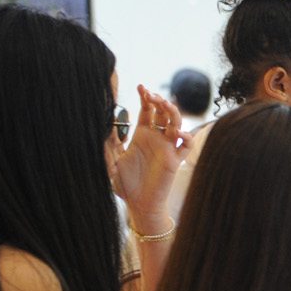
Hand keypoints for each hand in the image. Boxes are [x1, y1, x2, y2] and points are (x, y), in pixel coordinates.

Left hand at [117, 85, 190, 220]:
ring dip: (172, 112)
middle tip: (151, 96)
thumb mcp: (112, 162)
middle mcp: (156, 139)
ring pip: (176, 123)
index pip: (147, 111)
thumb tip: (104, 127)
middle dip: (159, 100)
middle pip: (162, 112)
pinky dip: (186, 137)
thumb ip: (109, 146)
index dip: (145, 97)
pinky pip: (185, 146)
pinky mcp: (175, 160)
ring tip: (165, 105)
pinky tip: (178, 133)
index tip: (141, 86)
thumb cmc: (125, 185)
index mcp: (141, 135)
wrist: (139, 204)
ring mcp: (167, 148)